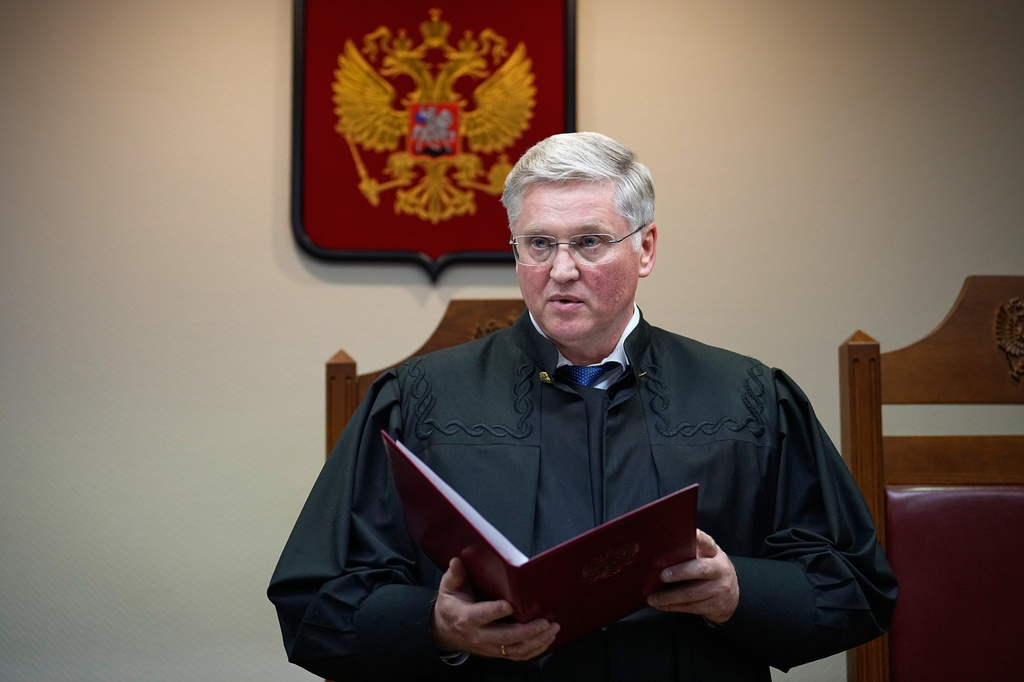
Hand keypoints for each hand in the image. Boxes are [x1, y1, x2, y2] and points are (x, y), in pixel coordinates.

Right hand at [431, 557, 559, 660]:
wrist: (445, 631)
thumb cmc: (451, 605)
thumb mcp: (448, 587)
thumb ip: (454, 574)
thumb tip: (457, 561)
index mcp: (466, 617)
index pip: (482, 615)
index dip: (495, 611)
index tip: (510, 605)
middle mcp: (479, 635)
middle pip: (505, 638)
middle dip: (527, 631)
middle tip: (545, 622)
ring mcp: (489, 647)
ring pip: (515, 650)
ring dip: (537, 641)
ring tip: (552, 629)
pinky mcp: (497, 652)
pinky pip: (518, 656)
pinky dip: (535, 650)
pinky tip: (547, 639)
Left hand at [646, 529, 738, 624]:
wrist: (732, 595)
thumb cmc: (710, 571)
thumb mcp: (706, 557)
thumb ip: (690, 550)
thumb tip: (662, 546)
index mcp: (714, 553)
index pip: (707, 542)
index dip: (699, 538)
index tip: (690, 535)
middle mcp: (720, 570)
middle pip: (701, 569)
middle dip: (679, 572)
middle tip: (662, 576)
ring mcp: (719, 589)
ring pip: (692, 594)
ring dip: (669, 597)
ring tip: (653, 598)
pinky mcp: (714, 606)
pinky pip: (690, 607)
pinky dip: (673, 607)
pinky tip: (661, 605)